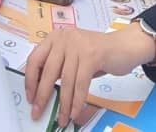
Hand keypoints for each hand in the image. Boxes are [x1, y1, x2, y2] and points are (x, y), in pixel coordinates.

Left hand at [25, 28, 155, 125]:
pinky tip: (74, 111)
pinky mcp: (92, 55)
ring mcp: (78, 45)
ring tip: (61, 118)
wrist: (125, 46)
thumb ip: (59, 67)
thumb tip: (43, 92)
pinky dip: (76, 100)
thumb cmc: (98, 54)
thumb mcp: (73, 56)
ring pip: (65, 80)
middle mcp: (64, 38)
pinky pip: (80, 83)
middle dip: (43, 95)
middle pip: (48, 71)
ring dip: (63, 103)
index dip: (30, 80)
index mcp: (55, 37)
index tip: (30, 98)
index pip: (35, 59)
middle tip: (38, 112)